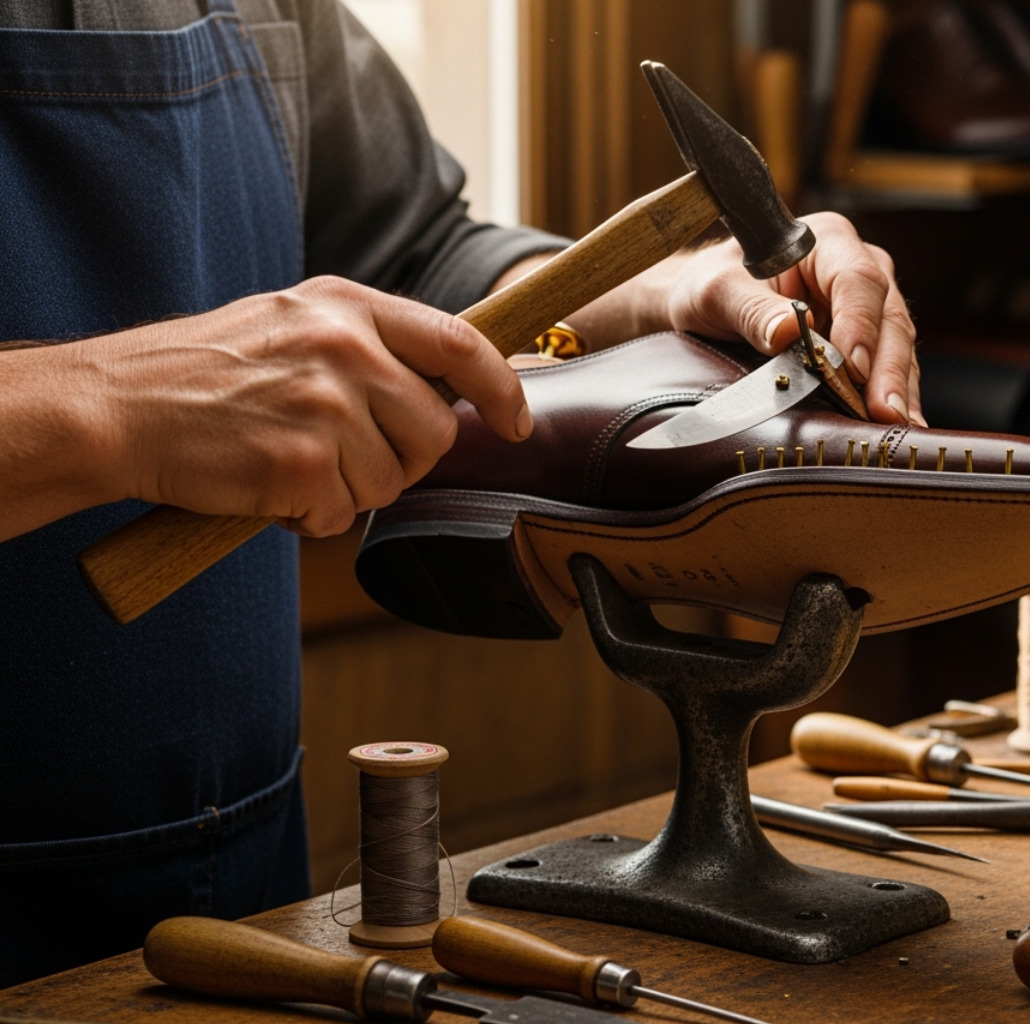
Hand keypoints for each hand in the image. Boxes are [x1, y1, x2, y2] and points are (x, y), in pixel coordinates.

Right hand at [0, 276, 528, 540]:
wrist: (118, 406)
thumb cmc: (205, 374)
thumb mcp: (294, 325)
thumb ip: (368, 345)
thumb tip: (448, 390)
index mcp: (348, 306)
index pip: (460, 343)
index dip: (502, 388)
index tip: (516, 420)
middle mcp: (345, 347)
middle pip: (435, 429)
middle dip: (403, 459)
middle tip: (344, 457)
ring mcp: (326, 403)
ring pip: (392, 481)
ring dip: (349, 491)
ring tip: (292, 464)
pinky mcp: (302, 461)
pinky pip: (343, 514)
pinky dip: (310, 516)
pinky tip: (270, 487)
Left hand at [570, 211, 923, 426]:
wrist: (707, 302)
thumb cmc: (711, 286)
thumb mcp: (715, 293)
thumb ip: (750, 310)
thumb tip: (788, 332)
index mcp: (826, 240)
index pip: (857, 279)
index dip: (860, 324)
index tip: (853, 367)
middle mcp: (857, 267)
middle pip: (888, 316)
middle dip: (889, 368)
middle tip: (887, 412)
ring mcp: (867, 305)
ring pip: (896, 343)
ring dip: (899, 387)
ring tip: (898, 424)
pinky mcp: (867, 339)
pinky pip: (888, 365)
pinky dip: (893, 394)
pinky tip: (897, 423)